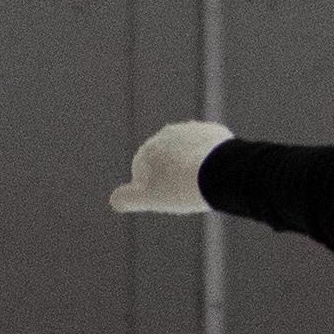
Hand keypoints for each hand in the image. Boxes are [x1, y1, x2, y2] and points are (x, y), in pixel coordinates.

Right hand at [106, 120, 229, 215]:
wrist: (217, 171)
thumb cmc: (181, 187)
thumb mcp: (148, 198)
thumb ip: (127, 199)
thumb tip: (115, 201)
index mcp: (146, 152)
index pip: (146, 174)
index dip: (159, 189)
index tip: (172, 195)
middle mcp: (166, 136)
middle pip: (170, 161)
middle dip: (177, 175)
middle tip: (189, 190)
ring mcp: (191, 131)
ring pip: (191, 154)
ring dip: (195, 165)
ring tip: (205, 182)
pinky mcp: (213, 132)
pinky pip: (211, 149)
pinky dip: (213, 159)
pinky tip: (218, 172)